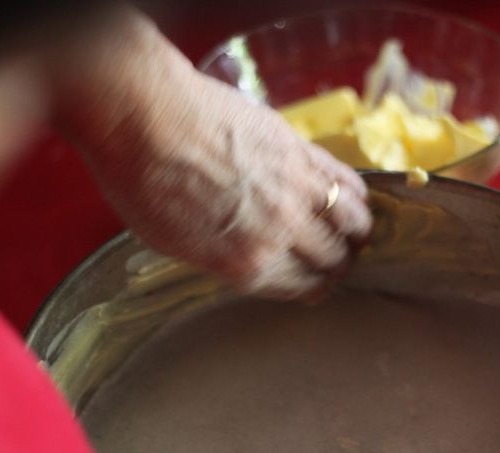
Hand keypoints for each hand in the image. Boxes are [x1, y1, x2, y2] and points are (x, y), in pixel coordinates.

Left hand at [50, 7, 370, 298]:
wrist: (143, 116)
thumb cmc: (142, 179)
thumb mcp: (172, 242)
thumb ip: (218, 257)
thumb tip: (243, 257)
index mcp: (246, 265)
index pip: (301, 288)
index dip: (313, 288)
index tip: (318, 286)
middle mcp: (280, 233)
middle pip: (331, 259)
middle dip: (338, 264)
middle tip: (338, 259)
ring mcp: (295, 190)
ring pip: (350, 222)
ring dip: (356, 231)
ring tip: (355, 231)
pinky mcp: (300, 151)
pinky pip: (346, 180)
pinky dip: (357, 194)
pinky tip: (356, 198)